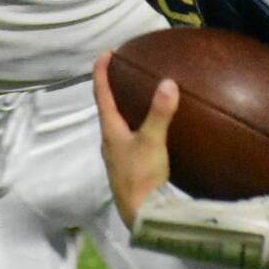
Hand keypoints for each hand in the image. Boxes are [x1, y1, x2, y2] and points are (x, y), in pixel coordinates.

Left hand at [93, 52, 175, 227]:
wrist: (139, 214)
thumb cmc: (140, 177)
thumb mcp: (152, 142)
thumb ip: (159, 113)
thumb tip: (168, 82)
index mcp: (110, 130)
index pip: (101, 94)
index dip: (101, 72)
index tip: (105, 53)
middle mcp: (109, 141)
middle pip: (106, 108)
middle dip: (112, 88)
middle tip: (121, 71)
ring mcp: (117, 156)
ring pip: (116, 125)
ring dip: (122, 108)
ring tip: (135, 97)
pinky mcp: (127, 168)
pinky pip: (127, 138)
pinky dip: (134, 125)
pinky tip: (148, 131)